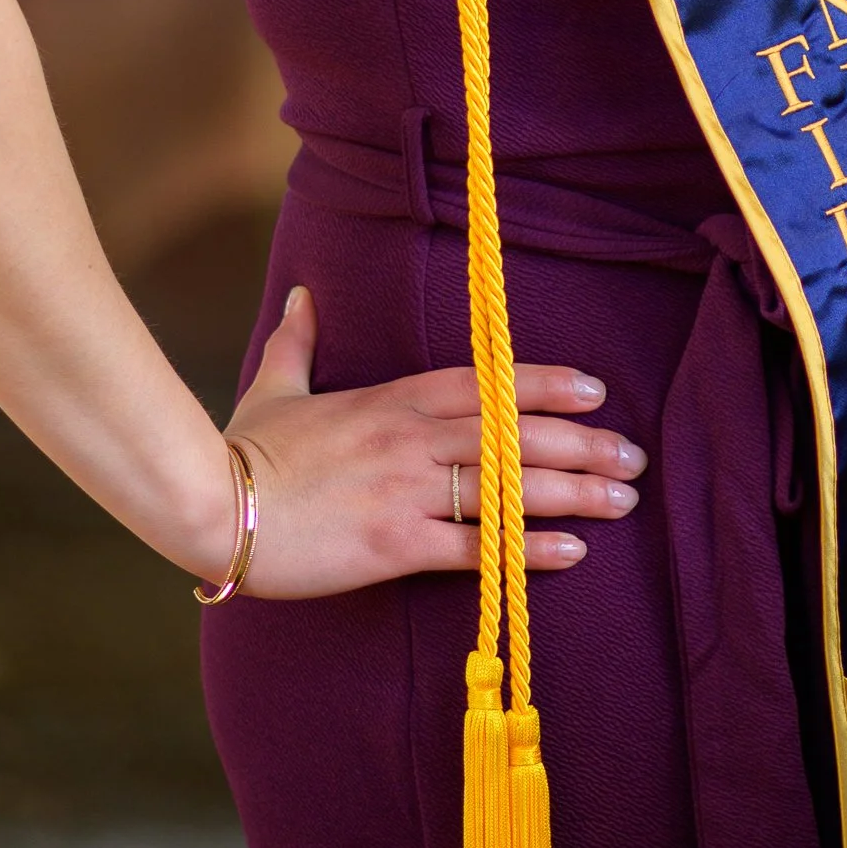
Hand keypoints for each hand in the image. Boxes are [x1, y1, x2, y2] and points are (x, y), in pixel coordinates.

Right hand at [214, 284, 648, 597]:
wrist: (213, 504)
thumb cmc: (246, 448)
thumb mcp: (277, 385)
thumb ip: (299, 341)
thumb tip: (302, 295)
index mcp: (392, 399)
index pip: (486, 384)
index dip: (545, 385)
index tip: (595, 390)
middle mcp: (410, 438)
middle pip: (512, 434)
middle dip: (581, 443)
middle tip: (634, 455)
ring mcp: (405, 490)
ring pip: (507, 486)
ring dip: (574, 493)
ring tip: (623, 500)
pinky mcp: (393, 543)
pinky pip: (475, 547)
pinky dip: (527, 548)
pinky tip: (574, 552)